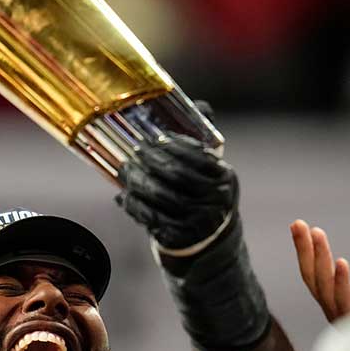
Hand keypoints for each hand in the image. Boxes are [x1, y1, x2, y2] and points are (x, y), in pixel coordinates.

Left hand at [117, 134, 268, 350]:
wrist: (209, 245)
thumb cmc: (202, 198)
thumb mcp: (210, 171)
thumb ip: (203, 141)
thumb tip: (200, 105)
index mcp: (225, 178)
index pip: (194, 156)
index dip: (170, 147)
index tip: (151, 140)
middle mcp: (217, 201)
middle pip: (175, 176)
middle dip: (149, 163)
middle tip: (131, 155)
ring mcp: (200, 222)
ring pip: (161, 197)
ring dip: (138, 183)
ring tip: (125, 172)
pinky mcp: (182, 239)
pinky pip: (151, 219)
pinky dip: (134, 207)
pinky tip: (124, 197)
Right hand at [290, 220, 349, 350]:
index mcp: (341, 304)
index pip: (318, 275)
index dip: (310, 253)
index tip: (304, 230)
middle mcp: (337, 311)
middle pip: (313, 277)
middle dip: (305, 250)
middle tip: (298, 225)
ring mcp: (346, 319)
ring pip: (324, 285)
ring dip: (319, 258)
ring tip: (317, 235)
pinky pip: (346, 301)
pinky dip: (341, 282)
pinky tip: (340, 262)